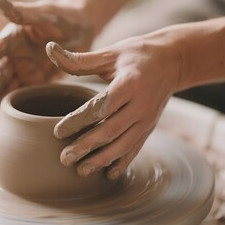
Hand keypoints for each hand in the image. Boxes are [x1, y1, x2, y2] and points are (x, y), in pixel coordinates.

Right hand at [0, 0, 92, 135]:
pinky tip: (4, 128)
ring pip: (4, 94)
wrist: (83, 26)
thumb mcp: (45, 13)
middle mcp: (12, 57)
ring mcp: (23, 70)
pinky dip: (12, 113)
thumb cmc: (63, 16)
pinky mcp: (34, 81)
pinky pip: (21, 98)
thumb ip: (21, 12)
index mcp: (10, 39)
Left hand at [46, 34, 181, 179]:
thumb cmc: (137, 54)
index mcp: (129, 83)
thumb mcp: (111, 52)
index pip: (100, 107)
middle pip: (110, 130)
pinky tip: (108, 174)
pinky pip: (136, 148)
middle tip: (64, 158)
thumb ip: (81, 59)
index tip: (57, 132)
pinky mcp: (150, 127)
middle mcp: (141, 104)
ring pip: (123, 144)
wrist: (174, 61)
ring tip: (80, 171)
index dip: (78, 121)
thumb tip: (50, 50)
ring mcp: (147, 118)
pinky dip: (122, 162)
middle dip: (86, 147)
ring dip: (102, 160)